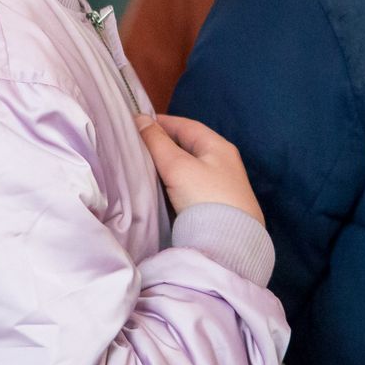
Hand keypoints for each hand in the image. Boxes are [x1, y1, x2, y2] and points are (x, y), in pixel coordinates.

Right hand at [134, 112, 264, 224]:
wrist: (230, 244)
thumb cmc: (206, 198)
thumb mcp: (179, 166)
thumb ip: (158, 143)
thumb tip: (140, 120)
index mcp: (218, 147)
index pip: (186, 126)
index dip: (161, 123)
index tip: (136, 123)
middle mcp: (220, 163)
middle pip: (186, 147)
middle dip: (161, 145)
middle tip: (133, 146)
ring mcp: (217, 186)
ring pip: (185, 169)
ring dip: (164, 166)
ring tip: (139, 166)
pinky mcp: (211, 207)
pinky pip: (186, 188)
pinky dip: (170, 184)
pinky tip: (155, 189)